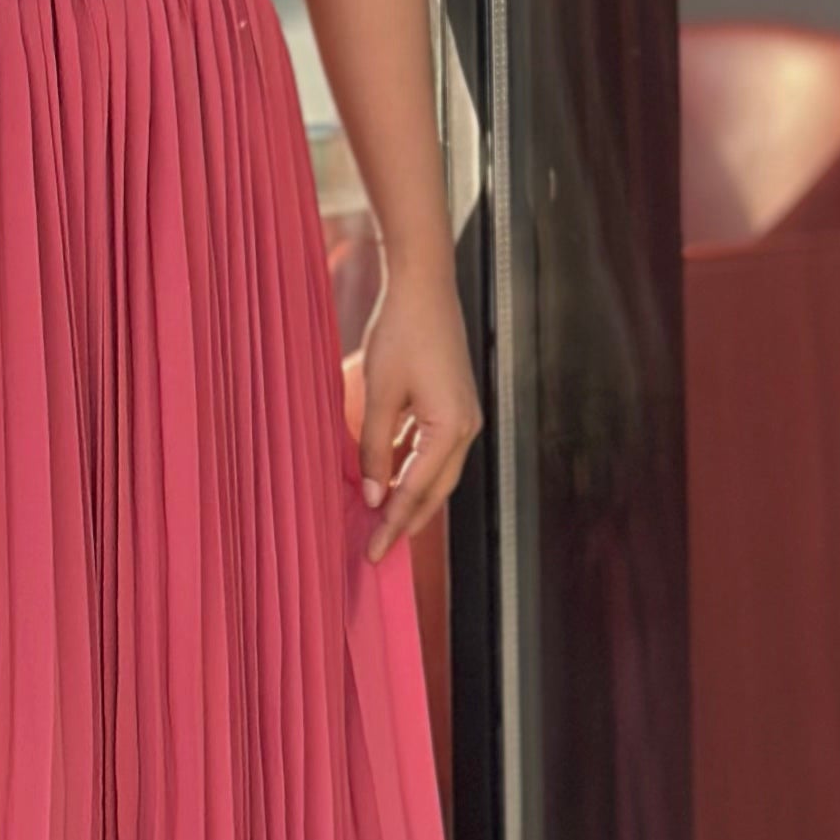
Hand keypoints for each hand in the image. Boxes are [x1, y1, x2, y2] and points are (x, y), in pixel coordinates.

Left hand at [355, 251, 482, 563]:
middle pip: (435, 490)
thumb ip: (375, 448)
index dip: (393, 524)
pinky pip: (433, 451)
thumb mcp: (378, 392)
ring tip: (381, 523)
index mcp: (450, 429)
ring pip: (436, 473)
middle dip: (407, 521)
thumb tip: (374, 497)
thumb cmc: (401, 333)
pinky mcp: (454, 405)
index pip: (418, 491)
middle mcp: (466, 429)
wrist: (424, 286)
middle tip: (378, 550)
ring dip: (410, 498)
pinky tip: (389, 480)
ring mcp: (464, 417)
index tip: (373, 553)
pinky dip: (411, 469)